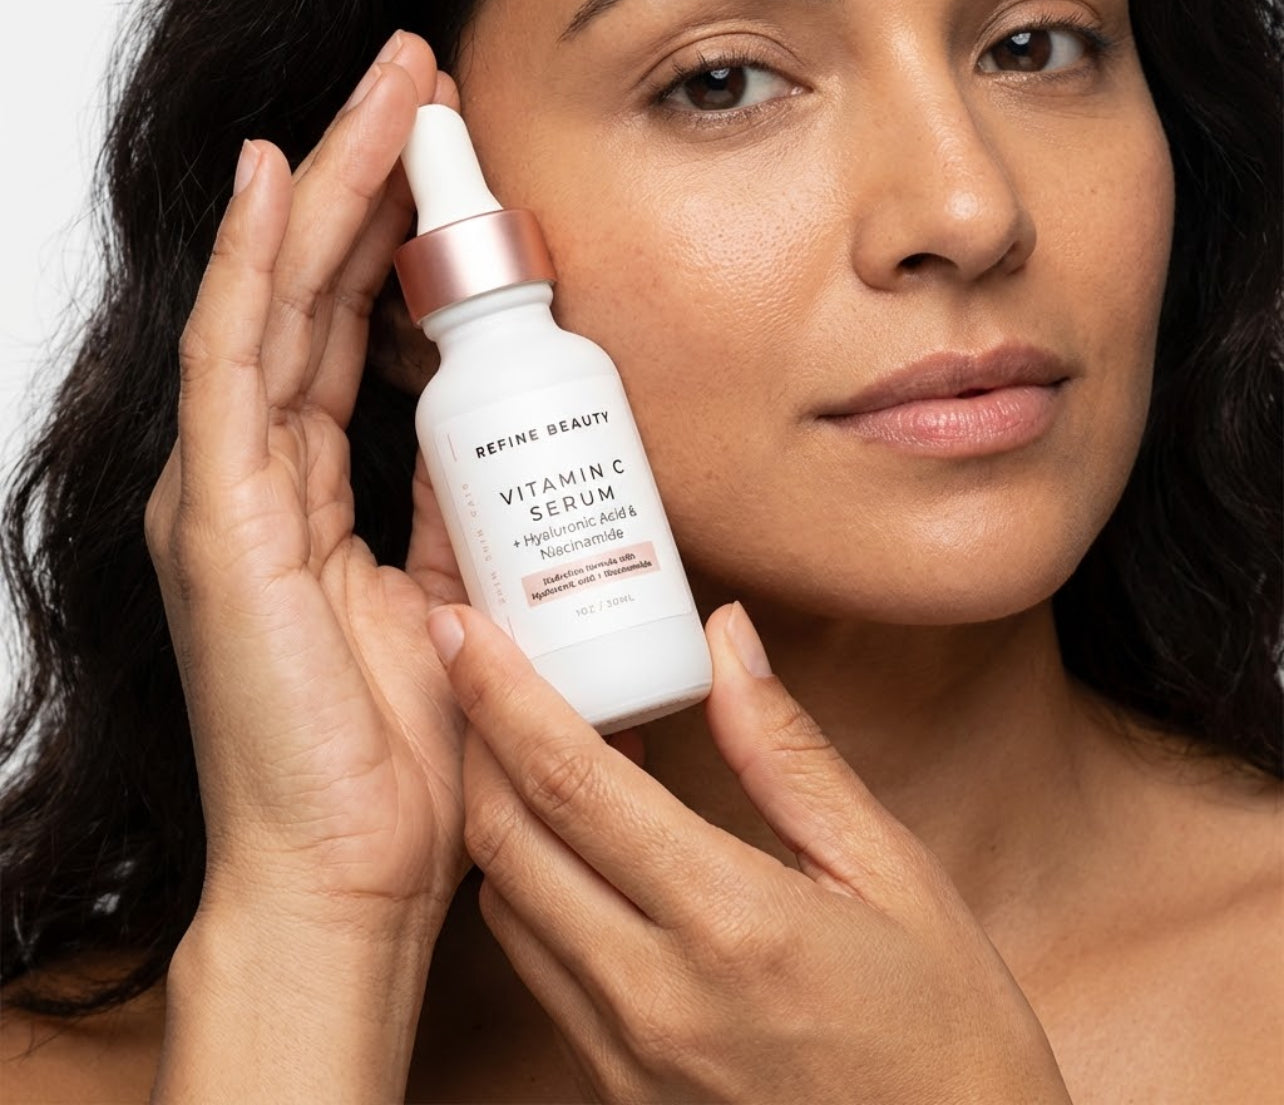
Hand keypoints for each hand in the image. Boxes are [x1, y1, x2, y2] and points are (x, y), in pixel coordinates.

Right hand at [144, 32, 468, 940]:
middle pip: (310, 292)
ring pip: (275, 300)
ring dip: (328, 186)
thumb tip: (493, 443)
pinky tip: (278, 177)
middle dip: (365, 178)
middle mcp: (257, 474)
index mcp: (306, 492)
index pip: (346, 329)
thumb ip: (452, 514)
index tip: (451, 160)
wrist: (349, 868)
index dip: (392, 236)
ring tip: (383, 91)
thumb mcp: (445, 595)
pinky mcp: (221, 517)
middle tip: (418, 81)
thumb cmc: (393, 752)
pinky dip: (255, 266)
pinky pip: (235, 364)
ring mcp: (229, 489)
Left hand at [428, 602, 1072, 1103]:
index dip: (498, 691)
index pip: (570, 782)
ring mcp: (623, 1053)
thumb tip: (725, 638)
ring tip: (527, 736)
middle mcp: (651, 994)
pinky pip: (536, 965)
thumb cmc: (946, 1033)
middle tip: (479, 663)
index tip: (459, 626)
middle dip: (474, 736)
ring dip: (497, 808)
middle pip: (506, 840)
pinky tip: (570, 836)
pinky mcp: (616, 1087)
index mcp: (729, 922)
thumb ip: (787, 752)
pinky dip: (529, 881)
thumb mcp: (892, 873)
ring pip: (506, 905)